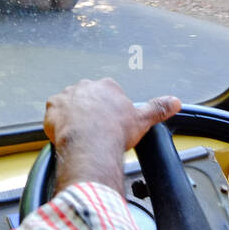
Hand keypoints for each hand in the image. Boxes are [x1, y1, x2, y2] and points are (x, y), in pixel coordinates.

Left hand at [45, 78, 180, 193]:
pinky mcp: (53, 106)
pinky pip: (54, 114)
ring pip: (70, 105)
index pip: (108, 95)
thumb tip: (175, 102)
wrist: (90, 144)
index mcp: (108, 86)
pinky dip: (57, 123)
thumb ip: (158, 108)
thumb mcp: (142, 120)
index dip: (109, 112)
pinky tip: (65, 135)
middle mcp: (87, 86)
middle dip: (90, 113)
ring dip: (73, 117)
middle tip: (94, 132)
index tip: (109, 125)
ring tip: (79, 136)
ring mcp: (68, 95)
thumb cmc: (115, 132)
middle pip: (88, 99)